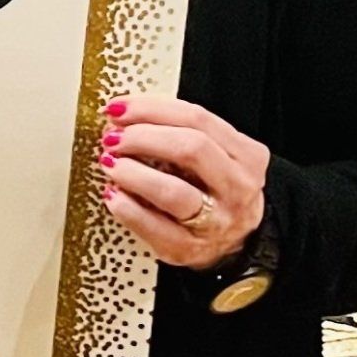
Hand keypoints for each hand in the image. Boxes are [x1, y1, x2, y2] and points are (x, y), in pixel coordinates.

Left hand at [98, 94, 267, 268]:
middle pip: (189, 149)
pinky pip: (153, 226)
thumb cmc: (218, 192)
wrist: (237, 244)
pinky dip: (127, 208)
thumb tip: (126, 117)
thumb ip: (184, 133)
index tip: (120, 107)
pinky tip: (112, 194)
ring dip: (133, 173)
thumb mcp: (218, 157)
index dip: (153, 109)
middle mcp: (236, 187)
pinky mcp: (187, 248)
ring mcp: (214, 221)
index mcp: (246, 155)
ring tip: (110, 162)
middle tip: (112, 136)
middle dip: (143, 137)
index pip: (198, 119)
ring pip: (172, 191)